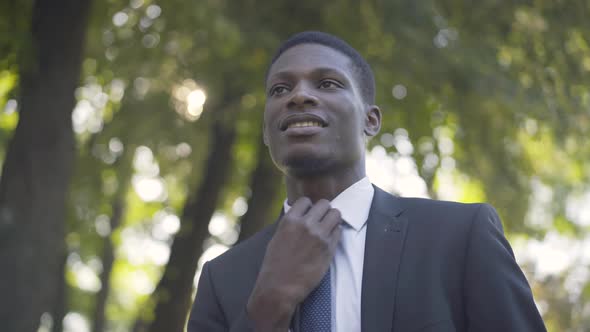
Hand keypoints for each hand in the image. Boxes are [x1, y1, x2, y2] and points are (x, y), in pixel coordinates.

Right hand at [246, 197, 341, 330]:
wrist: (279, 288)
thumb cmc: (275, 265)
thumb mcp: (277, 237)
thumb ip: (290, 224)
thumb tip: (300, 214)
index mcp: (290, 220)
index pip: (305, 201)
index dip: (308, 207)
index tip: (309, 213)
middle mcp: (306, 225)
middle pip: (324, 204)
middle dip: (323, 210)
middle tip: (321, 219)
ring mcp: (319, 236)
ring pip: (336, 214)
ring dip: (333, 219)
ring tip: (328, 227)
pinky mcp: (329, 248)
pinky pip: (339, 231)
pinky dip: (336, 232)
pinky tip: (329, 239)